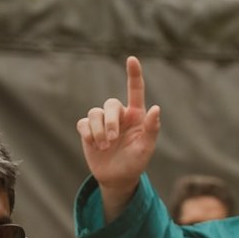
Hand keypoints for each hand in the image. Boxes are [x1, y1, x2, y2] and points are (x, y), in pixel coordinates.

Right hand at [75, 56, 163, 222]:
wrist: (117, 178)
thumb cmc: (135, 162)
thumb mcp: (147, 148)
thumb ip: (152, 128)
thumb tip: (155, 108)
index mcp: (136, 115)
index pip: (135, 90)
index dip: (133, 74)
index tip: (131, 59)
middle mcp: (119, 115)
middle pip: (110, 104)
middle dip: (110, 121)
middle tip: (112, 139)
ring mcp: (102, 122)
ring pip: (94, 113)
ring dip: (98, 130)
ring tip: (104, 146)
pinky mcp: (88, 131)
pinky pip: (83, 124)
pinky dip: (87, 134)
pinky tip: (94, 145)